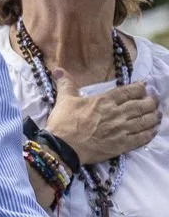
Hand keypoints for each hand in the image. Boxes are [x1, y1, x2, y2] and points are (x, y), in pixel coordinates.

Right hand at [45, 69, 160, 164]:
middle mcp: (117, 114)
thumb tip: (58, 69)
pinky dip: (150, 133)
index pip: (128, 91)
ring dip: (154, 117)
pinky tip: (153, 131)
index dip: (139, 88)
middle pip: (141, 105)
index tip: (144, 86)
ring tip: (158, 114)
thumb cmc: (64, 122)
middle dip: (151, 102)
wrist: (64, 147)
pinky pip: (142, 138)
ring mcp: (121, 130)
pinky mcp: (122, 145)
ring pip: (145, 121)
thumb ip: (66, 83)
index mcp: (104, 101)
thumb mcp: (64, 99)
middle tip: (154, 100)